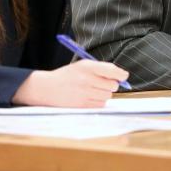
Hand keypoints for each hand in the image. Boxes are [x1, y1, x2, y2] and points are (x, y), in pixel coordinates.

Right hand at [12, 59, 129, 107]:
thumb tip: (122, 76)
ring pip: (108, 96)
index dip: (121, 74)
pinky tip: (88, 98)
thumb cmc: (68, 75)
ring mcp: (85, 93)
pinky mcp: (82, 105)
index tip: (123, 76)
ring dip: (104, 94)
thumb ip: (102, 69)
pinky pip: (100, 105)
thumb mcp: (82, 65)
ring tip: (92, 90)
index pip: (112, 70)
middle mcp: (87, 79)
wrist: (47, 88)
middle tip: (101, 83)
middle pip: (113, 85)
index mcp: (88, 66)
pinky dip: (98, 102)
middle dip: (111, 85)